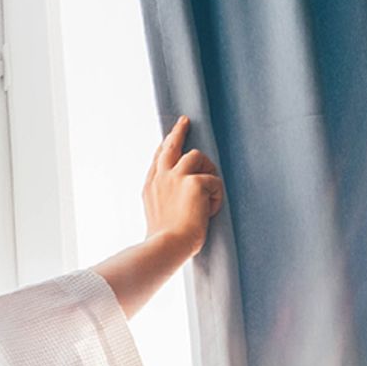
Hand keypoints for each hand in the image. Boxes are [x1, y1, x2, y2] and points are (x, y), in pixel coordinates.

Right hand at [142, 115, 223, 257]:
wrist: (168, 245)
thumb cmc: (164, 239)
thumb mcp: (156, 214)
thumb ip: (163, 198)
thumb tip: (180, 192)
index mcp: (150, 186)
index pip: (158, 159)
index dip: (164, 148)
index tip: (167, 141)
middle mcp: (161, 177)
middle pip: (170, 146)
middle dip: (178, 132)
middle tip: (185, 121)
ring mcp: (175, 177)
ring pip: (197, 156)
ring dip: (207, 171)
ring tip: (208, 194)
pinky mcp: (194, 182)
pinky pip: (214, 180)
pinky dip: (216, 197)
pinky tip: (209, 211)